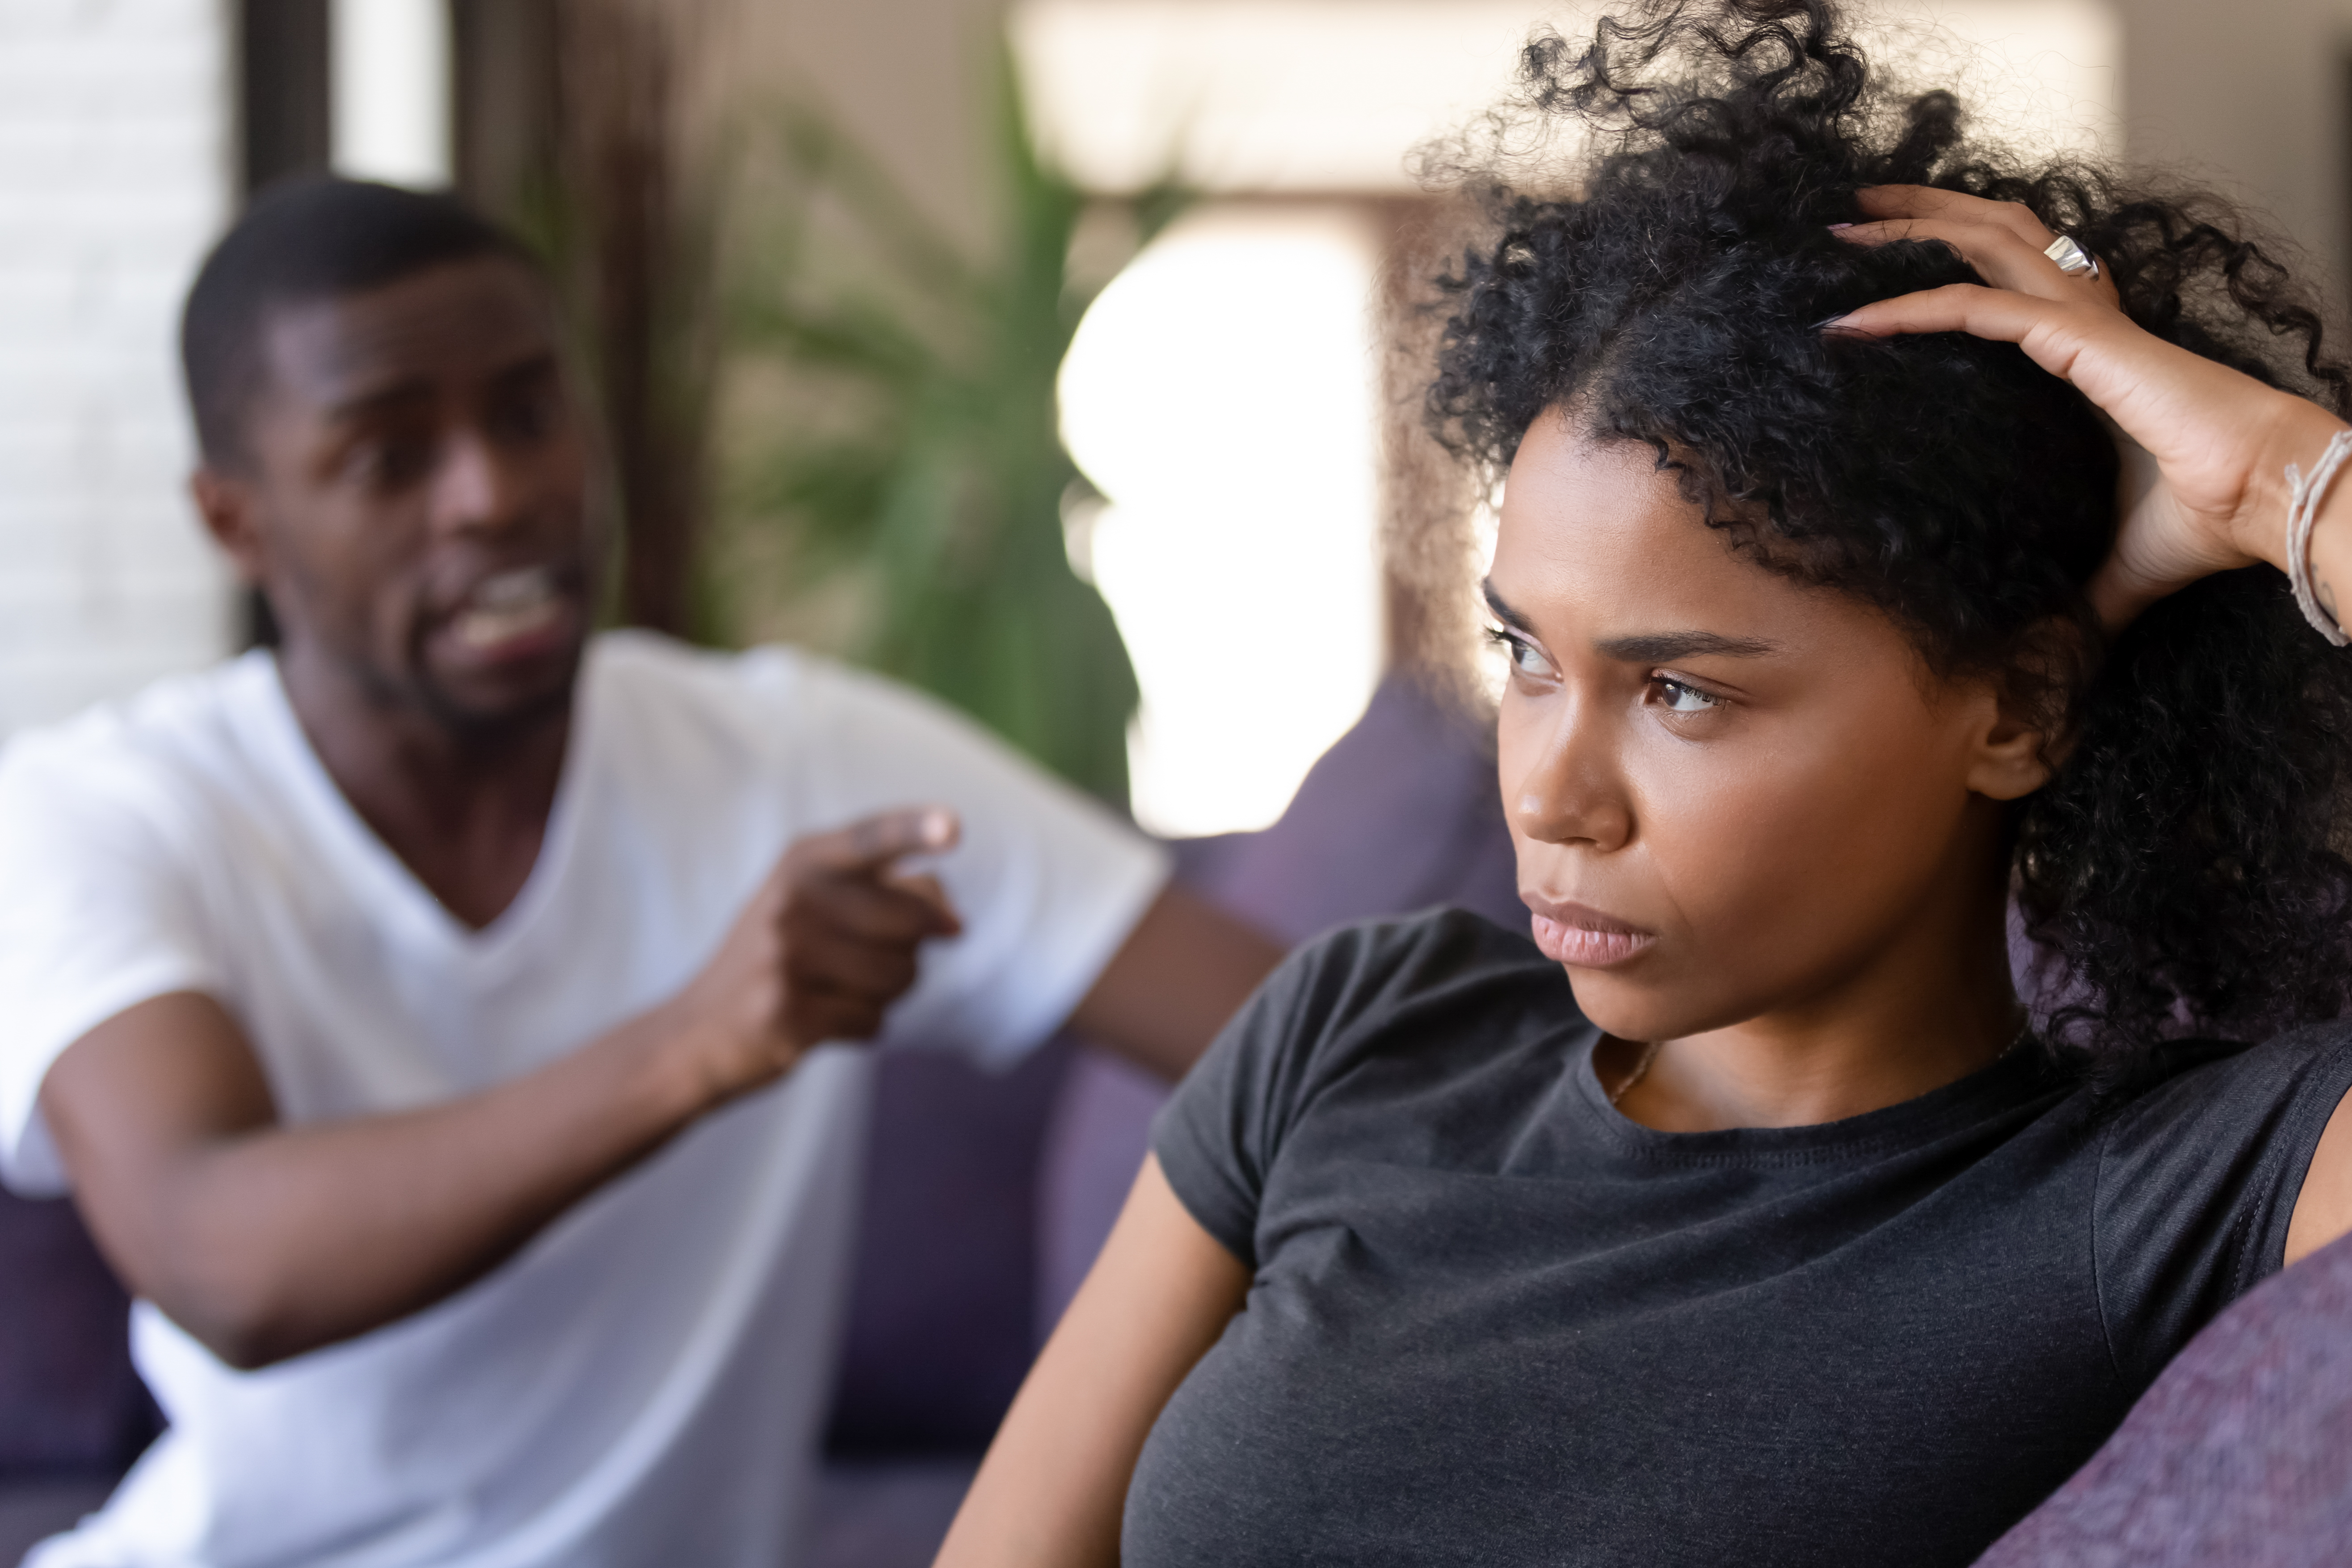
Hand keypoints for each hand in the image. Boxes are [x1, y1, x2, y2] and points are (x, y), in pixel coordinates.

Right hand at [668, 806, 963, 1101]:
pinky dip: (862, 1027)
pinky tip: (820, 1019)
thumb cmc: (783, 958)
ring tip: (837, 989)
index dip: (915, 830)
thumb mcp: (820, 905)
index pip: (870, 839)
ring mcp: (785, 957)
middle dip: (910, 950)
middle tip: (870, 960)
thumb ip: (892, 894)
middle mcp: (792, 900)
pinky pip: (873, 1022)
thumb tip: (955, 923)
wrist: (698, 1031)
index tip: (955, 826)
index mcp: (803, 861)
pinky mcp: (787, 1013)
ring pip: (900, 976)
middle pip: (911, 922)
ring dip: (887, 993)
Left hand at [1827, 185, 2348, 627]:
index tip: (1880, 281)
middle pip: (1994, 237)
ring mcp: (2085, 323)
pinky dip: (1911, 309)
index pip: (2009, 283)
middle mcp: (2086, 321)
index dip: (1948, 266)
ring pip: (1984, 245)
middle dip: (1922, 216)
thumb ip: (2079, 583)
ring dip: (1910, 232)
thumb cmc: (2215, 515)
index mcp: (2092, 352)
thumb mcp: (2116, 553)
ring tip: (1843, 229)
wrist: (2269, 500)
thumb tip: (2052, 639)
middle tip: (1852, 216)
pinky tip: (1853, 322)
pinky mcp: (2082, 340)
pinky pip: (1977, 307)